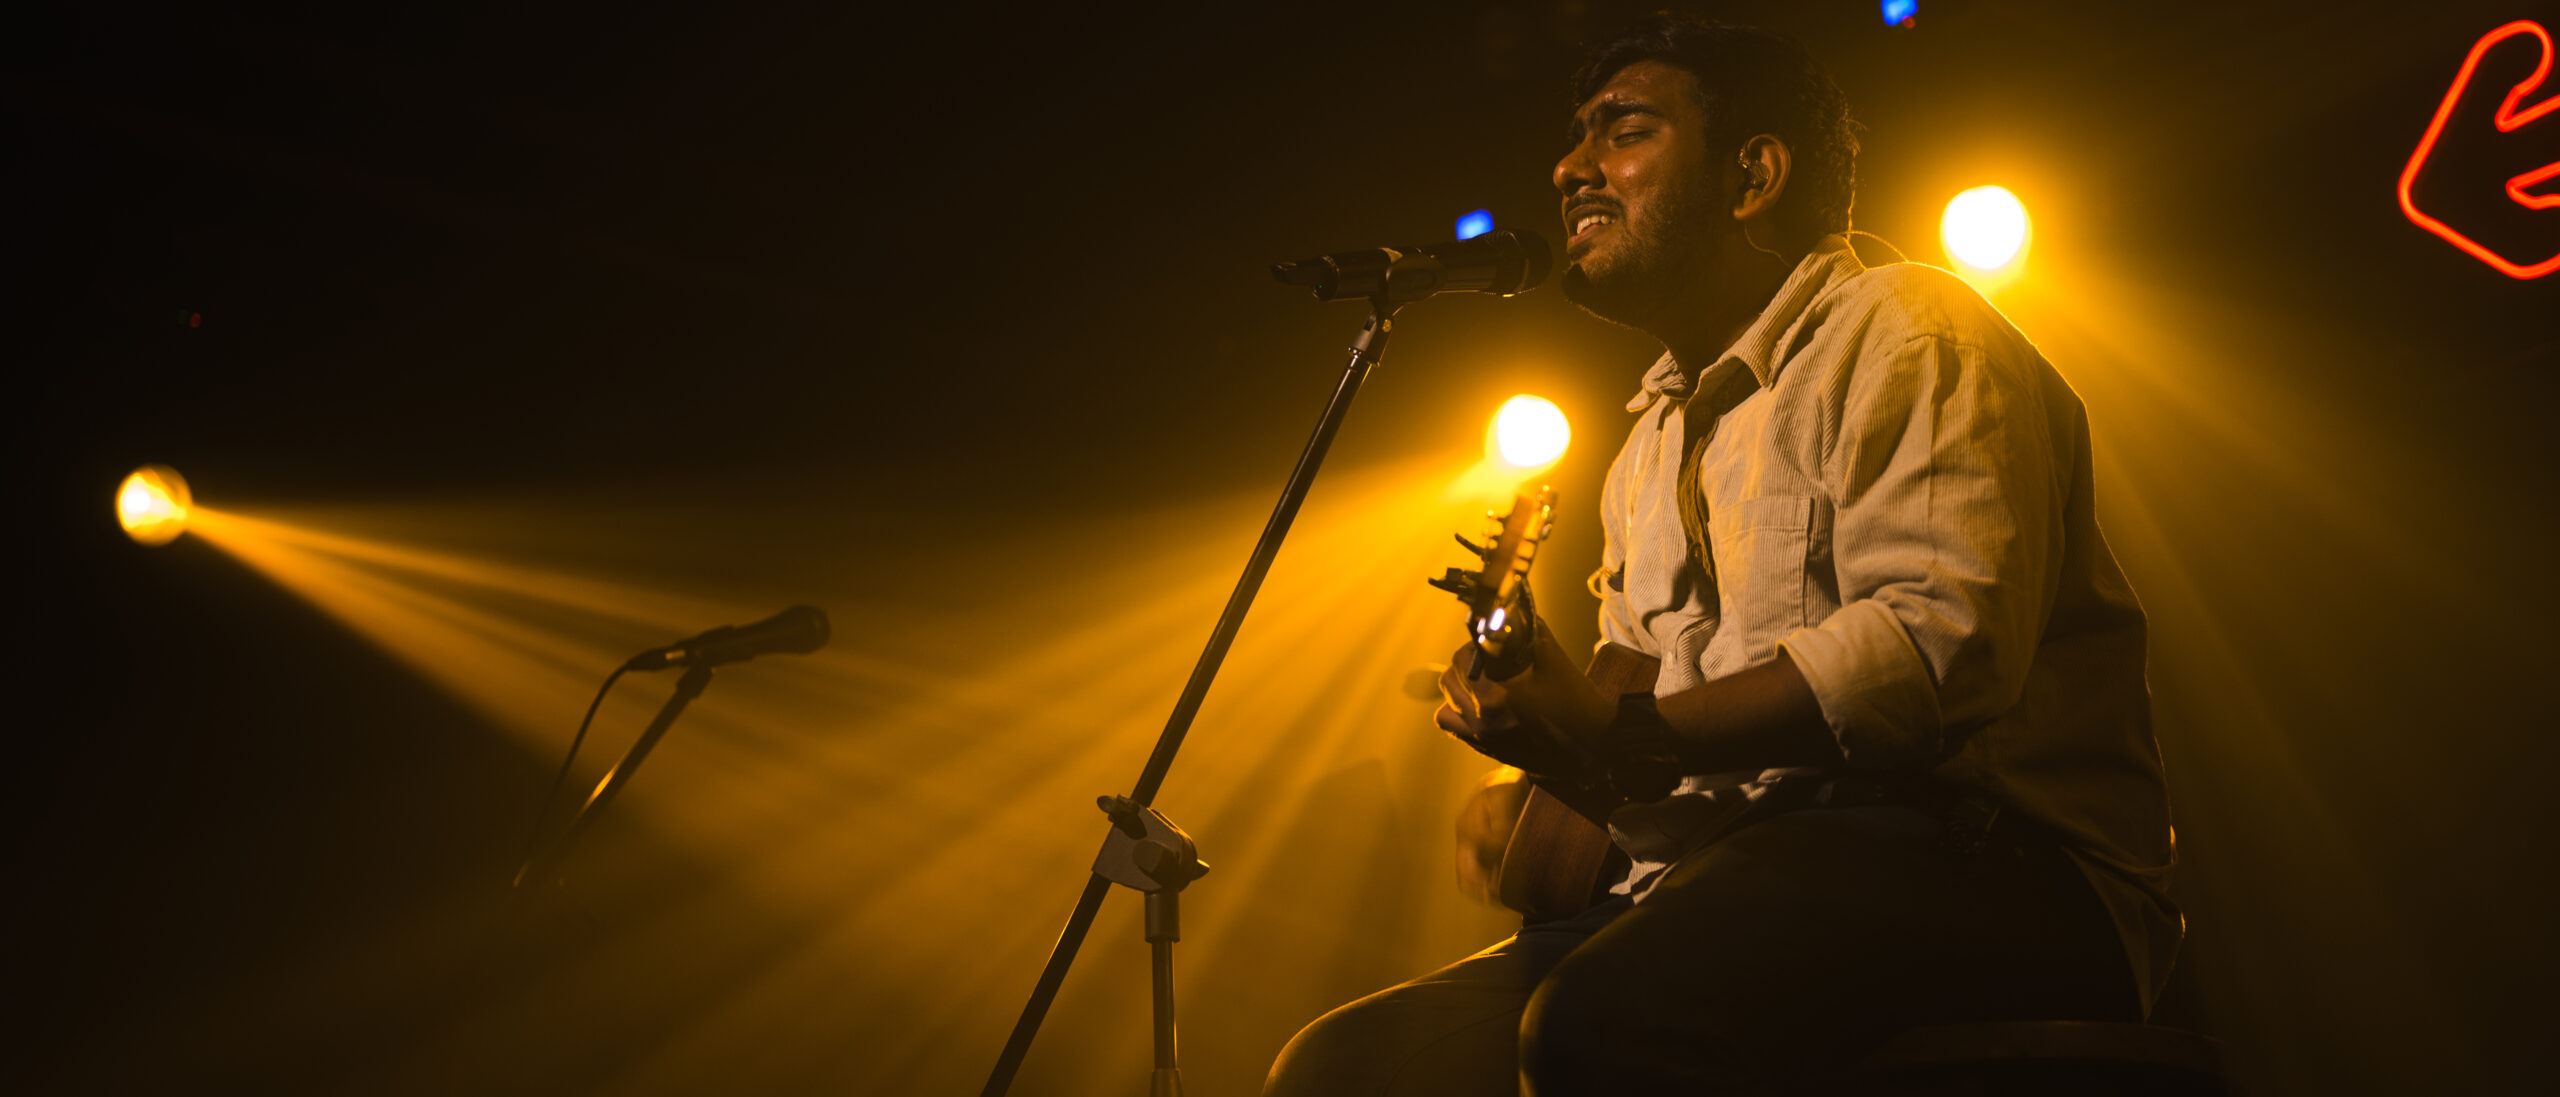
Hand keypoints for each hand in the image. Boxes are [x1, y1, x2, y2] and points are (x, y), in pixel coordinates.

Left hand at [1433, 630, 1614, 778]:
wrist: (1594, 745)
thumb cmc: (1577, 703)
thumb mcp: (1554, 660)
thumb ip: (1530, 631)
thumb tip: (1515, 610)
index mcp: (1495, 698)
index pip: (1465, 657)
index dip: (1477, 642)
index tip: (1491, 638)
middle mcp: (1480, 721)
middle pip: (1451, 676)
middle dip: (1468, 661)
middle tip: (1489, 657)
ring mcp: (1480, 738)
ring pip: (1447, 700)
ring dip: (1459, 684)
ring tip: (1482, 680)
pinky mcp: (1484, 749)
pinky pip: (1451, 724)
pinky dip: (1458, 710)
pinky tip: (1477, 703)